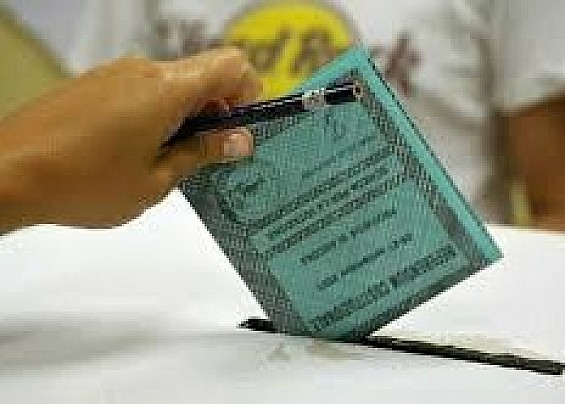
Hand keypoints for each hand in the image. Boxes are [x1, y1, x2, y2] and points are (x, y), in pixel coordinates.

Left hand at [0, 48, 260, 232]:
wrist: (7, 172)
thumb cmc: (84, 182)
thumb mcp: (156, 180)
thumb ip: (202, 154)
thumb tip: (240, 140)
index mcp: (167, 88)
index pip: (233, 64)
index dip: (248, 94)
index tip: (238, 132)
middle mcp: (144, 69)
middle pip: (204, 75)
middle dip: (217, 113)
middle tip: (208, 159)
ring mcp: (116, 73)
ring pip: (173, 85)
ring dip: (186, 118)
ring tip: (168, 163)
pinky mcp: (96, 83)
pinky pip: (144, 90)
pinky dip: (157, 115)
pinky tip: (137, 152)